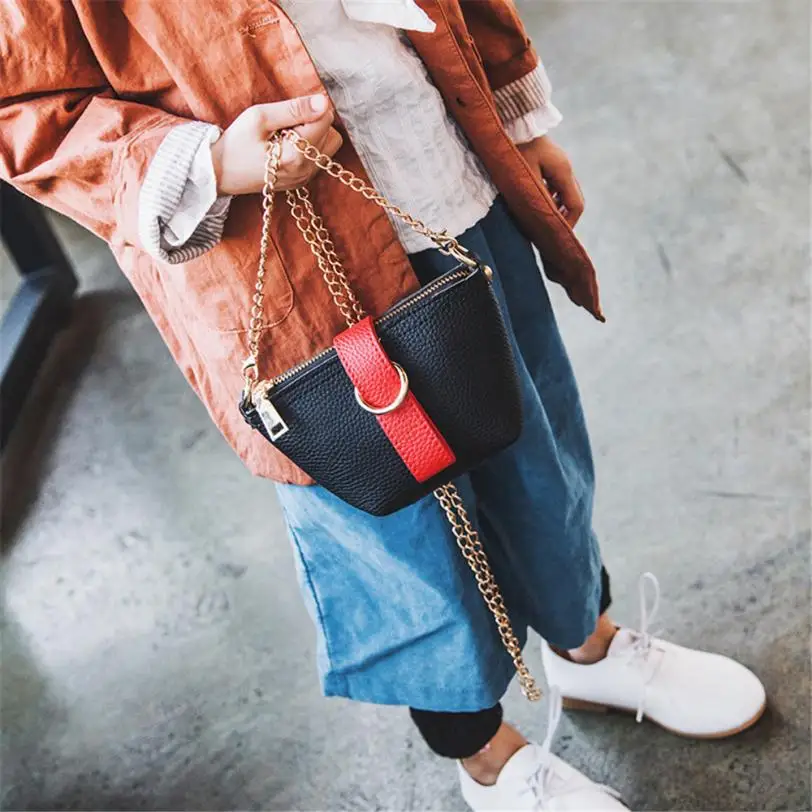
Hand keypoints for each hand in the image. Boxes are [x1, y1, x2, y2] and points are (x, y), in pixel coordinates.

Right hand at [211, 94, 341, 195]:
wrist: (219, 173)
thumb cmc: (235, 144)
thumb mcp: (259, 117)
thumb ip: (293, 109)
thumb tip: (323, 101)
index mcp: (295, 154)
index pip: (326, 120)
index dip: (311, 108)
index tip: (290, 111)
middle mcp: (305, 170)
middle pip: (332, 135)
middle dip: (316, 122)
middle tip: (288, 123)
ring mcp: (305, 178)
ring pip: (328, 148)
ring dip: (314, 136)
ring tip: (287, 135)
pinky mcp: (301, 181)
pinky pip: (318, 159)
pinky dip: (308, 149)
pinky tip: (287, 146)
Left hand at [517, 135, 583, 226]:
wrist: (513, 120)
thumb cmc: (517, 146)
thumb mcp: (526, 175)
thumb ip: (538, 197)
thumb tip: (546, 218)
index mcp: (563, 172)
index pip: (575, 205)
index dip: (567, 224)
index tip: (555, 235)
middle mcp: (566, 169)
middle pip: (574, 201)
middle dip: (563, 218)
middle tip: (547, 230)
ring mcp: (560, 165)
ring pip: (565, 194)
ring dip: (556, 207)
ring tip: (540, 218)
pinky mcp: (551, 163)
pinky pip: (556, 186)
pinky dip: (550, 198)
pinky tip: (536, 202)